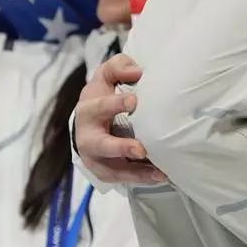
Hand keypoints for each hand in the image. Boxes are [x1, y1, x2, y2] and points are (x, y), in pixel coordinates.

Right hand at [74, 55, 169, 186]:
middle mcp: (88, 137)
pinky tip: (159, 176)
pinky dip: (140, 179)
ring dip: (135, 172)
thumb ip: (119, 67)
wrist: (87, 124)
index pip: (100, 106)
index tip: (133, 101)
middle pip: (101, 145)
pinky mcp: (104, 172)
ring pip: (113, 169)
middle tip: (141, 149)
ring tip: (158, 173)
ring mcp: (95, 158)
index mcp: (88, 110)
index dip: (115, 104)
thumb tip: (136, 72)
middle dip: (120, 148)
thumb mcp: (106, 76)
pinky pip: (122, 178)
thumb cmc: (102, 96)